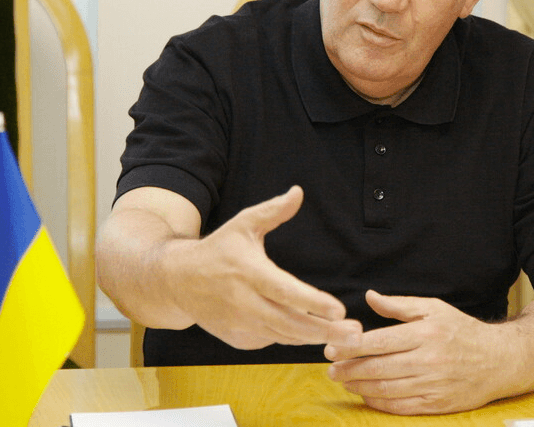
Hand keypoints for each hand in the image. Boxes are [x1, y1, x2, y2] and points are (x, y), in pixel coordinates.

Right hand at [167, 186, 361, 349]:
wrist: (177, 281)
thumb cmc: (218, 249)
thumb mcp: (243, 224)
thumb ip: (273, 211)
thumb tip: (298, 192)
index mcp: (249, 272)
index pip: (285, 291)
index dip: (312, 302)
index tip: (339, 309)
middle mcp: (244, 302)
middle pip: (290, 323)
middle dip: (325, 331)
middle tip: (355, 333)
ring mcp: (240, 324)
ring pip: (284, 336)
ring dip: (315, 339)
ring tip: (347, 338)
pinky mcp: (237, 338)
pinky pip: (271, 340)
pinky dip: (292, 338)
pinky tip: (313, 333)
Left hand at [324, 290, 507, 414]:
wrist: (499, 360)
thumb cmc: (463, 330)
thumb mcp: (433, 308)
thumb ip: (399, 305)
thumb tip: (370, 297)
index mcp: (425, 333)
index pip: (380, 342)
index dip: (351, 347)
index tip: (332, 348)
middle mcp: (429, 360)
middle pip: (379, 368)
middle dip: (350, 369)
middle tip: (330, 368)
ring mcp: (433, 384)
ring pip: (387, 389)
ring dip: (360, 387)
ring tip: (343, 381)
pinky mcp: (437, 404)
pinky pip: (402, 406)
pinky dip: (380, 403)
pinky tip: (367, 395)